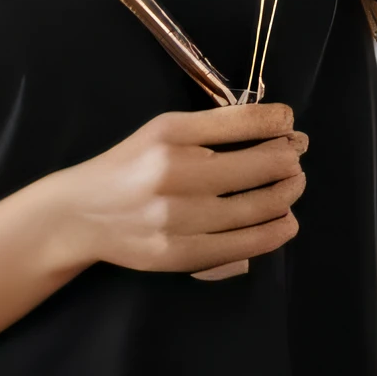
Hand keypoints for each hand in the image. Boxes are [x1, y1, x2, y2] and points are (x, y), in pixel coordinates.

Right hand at [35, 103, 307, 275]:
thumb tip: (283, 128)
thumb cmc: (130, 165)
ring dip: (289, 193)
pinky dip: (276, 231)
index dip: (280, 122)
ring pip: (260, 206)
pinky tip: (286, 221)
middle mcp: (177, 172)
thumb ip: (218, 126)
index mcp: (172, 133)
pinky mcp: (182, 254)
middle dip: (290, 159)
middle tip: (295, 159)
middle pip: (262, 164)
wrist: (81, 214)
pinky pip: (246, 245)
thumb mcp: (165, 130)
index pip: (245, 120)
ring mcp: (180, 217)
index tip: (290, 124)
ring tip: (293, 186)